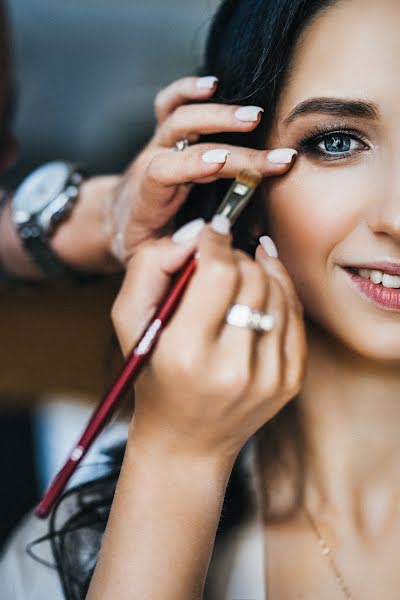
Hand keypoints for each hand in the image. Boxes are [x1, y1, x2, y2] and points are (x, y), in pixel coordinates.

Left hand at [103, 75, 296, 264]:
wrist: (117, 220)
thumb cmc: (139, 241)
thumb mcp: (148, 258)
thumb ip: (172, 253)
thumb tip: (205, 242)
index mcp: (146, 195)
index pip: (166, 170)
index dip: (192, 164)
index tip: (223, 162)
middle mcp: (151, 162)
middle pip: (185, 139)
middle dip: (228, 145)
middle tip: (270, 152)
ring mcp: (157, 145)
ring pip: (181, 116)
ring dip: (219, 113)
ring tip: (255, 116)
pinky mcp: (163, 136)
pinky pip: (170, 104)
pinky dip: (189, 90)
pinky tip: (213, 84)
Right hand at [112, 222, 306, 462]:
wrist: (186, 441)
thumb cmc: (151, 376)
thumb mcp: (129, 321)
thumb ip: (151, 267)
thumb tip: (198, 234)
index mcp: (186, 354)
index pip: (219, 272)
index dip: (216, 241)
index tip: (211, 233)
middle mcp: (233, 368)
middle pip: (252, 277)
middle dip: (235, 256)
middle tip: (219, 258)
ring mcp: (268, 377)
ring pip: (278, 291)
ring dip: (258, 271)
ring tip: (237, 274)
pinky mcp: (290, 381)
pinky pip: (295, 315)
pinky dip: (280, 292)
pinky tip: (262, 287)